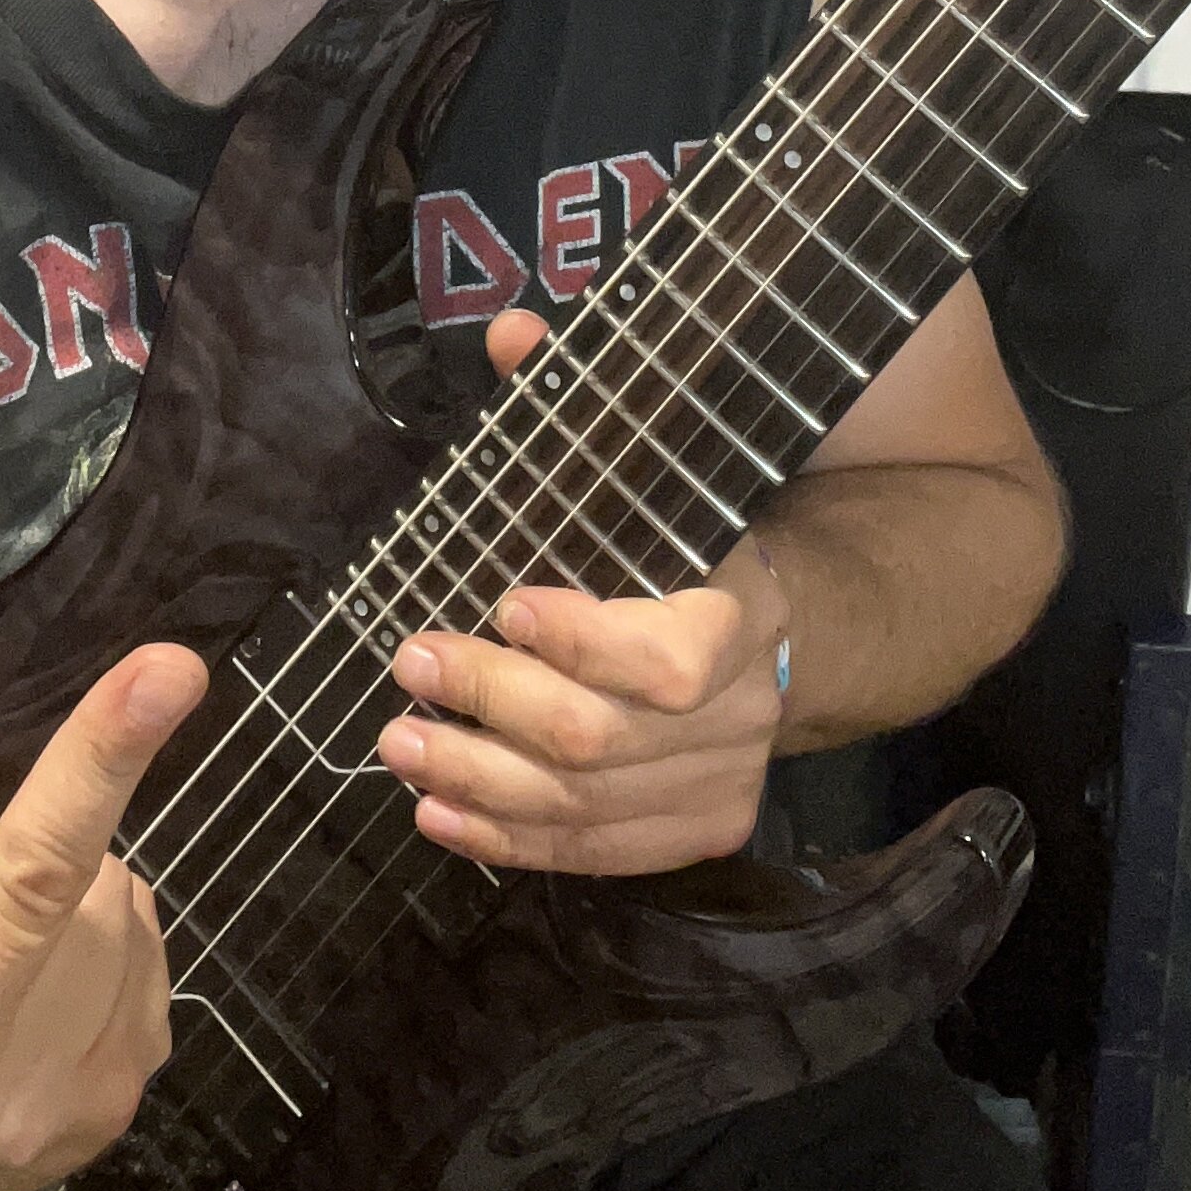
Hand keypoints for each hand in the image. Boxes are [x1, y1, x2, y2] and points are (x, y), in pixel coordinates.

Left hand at [372, 311, 786, 875]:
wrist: (793, 636)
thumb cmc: (691, 544)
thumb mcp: (653, 471)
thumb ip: (577, 408)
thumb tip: (511, 335)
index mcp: (739, 614)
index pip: (670, 661)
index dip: (582, 643)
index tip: (503, 604)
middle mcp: (737, 715)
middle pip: (601, 739)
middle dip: (491, 703)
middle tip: (409, 661)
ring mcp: (718, 785)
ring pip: (584, 808)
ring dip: (476, 779)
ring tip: (398, 742)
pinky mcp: (693, 833)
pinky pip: (592, 855)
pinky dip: (507, 841)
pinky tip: (438, 813)